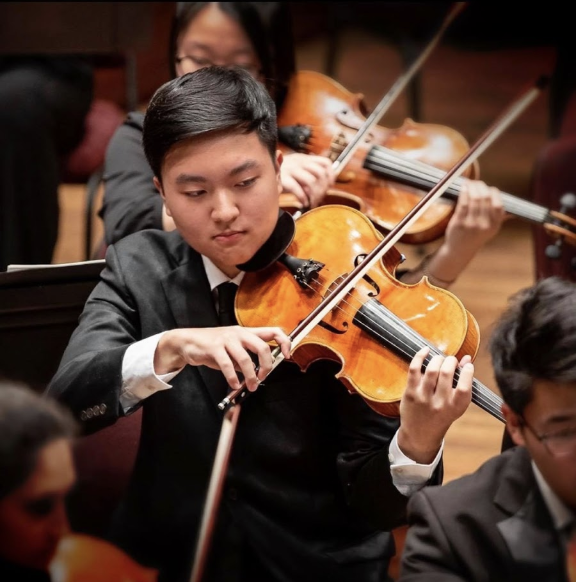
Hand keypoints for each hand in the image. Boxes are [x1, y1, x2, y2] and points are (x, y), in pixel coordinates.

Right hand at [154, 326, 291, 391]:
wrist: (187, 342)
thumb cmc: (212, 347)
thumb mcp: (233, 350)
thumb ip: (246, 358)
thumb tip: (259, 373)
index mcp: (247, 332)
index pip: (273, 331)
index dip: (284, 342)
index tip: (287, 355)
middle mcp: (239, 333)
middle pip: (262, 347)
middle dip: (267, 366)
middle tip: (263, 377)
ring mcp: (226, 339)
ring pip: (245, 359)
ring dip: (250, 376)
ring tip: (251, 386)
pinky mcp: (214, 347)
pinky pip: (227, 365)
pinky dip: (233, 378)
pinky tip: (234, 384)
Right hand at [280, 153, 334, 207]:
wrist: (262, 174)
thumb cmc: (282, 175)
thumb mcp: (297, 171)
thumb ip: (310, 176)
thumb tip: (324, 188)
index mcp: (304, 158)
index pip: (325, 162)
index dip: (331, 175)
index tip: (330, 185)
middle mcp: (299, 162)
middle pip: (320, 173)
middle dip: (322, 189)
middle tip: (320, 198)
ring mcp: (291, 169)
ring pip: (311, 181)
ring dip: (314, 195)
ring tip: (312, 202)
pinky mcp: (283, 179)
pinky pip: (298, 189)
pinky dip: (303, 198)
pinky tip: (303, 203)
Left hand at [398, 347, 472, 463]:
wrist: (420, 434)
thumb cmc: (441, 415)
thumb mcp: (456, 404)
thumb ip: (463, 382)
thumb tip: (466, 359)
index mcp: (455, 407)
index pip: (464, 386)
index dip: (467, 371)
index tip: (466, 364)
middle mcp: (440, 403)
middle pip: (446, 373)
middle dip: (450, 361)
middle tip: (450, 360)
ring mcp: (423, 398)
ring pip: (431, 370)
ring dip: (437, 359)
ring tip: (439, 359)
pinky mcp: (410, 393)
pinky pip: (414, 370)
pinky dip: (420, 357)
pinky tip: (425, 351)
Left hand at [443, 178, 505, 254]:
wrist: (460, 250)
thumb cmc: (475, 236)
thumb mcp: (491, 230)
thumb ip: (499, 218)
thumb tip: (513, 208)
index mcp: (495, 225)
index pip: (499, 204)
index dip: (494, 192)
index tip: (489, 188)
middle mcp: (484, 224)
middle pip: (485, 198)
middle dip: (481, 186)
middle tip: (477, 182)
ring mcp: (471, 224)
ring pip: (474, 198)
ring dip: (471, 187)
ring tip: (469, 183)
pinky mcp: (459, 223)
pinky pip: (463, 203)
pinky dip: (463, 193)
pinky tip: (463, 188)